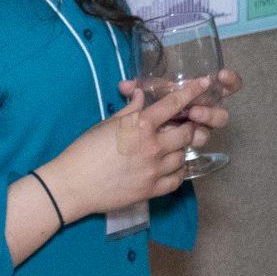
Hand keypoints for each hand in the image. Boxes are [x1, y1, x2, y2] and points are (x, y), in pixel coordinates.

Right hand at [41, 80, 221, 222]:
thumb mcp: (108, 123)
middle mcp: (152, 147)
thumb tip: (141, 94)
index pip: (174, 104)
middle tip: (184, 123)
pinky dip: (177, 171)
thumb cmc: (85, 150)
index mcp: (140, 125)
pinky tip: (171, 166)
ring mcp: (154, 170)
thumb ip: (130, 109)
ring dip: (181, 148)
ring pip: (183, 155)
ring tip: (171, 146)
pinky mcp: (151, 190)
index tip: (204, 84)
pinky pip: (176, 179)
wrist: (72, 185)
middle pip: (186, 132)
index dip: (192, 92)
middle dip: (189, 125)